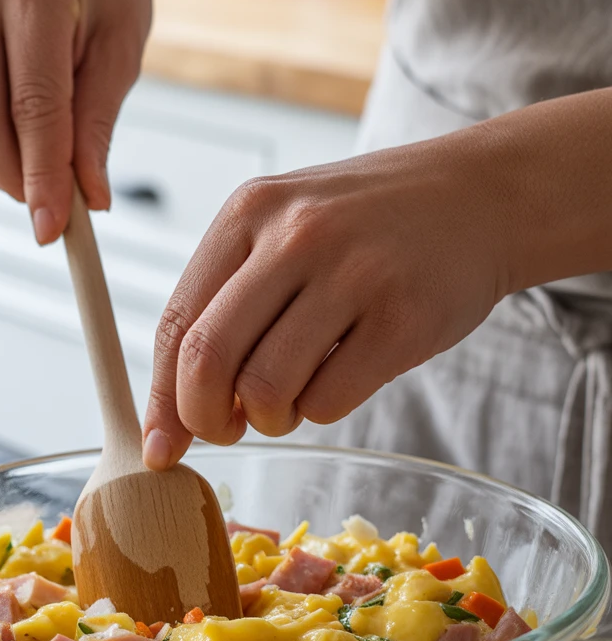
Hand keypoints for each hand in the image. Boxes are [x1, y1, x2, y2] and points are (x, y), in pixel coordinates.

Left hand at [142, 135, 513, 468]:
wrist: (480, 196)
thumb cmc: (366, 226)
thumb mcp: (286, 227)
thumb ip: (228, 302)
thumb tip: (176, 410)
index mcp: (249, 212)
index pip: (177, 322)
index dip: (161, 397)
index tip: (160, 444)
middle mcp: (295, 237)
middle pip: (208, 361)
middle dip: (204, 419)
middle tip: (226, 429)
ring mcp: (353, 276)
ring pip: (266, 391)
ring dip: (270, 418)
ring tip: (294, 394)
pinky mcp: (403, 320)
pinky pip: (328, 403)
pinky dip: (321, 411)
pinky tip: (341, 376)